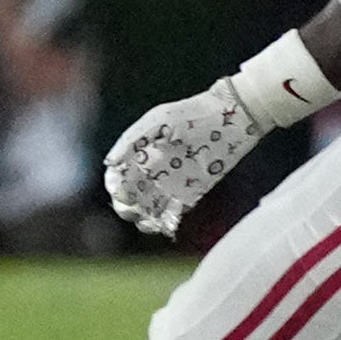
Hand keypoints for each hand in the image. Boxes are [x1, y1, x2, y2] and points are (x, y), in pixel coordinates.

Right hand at [101, 84, 266, 238]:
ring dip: (145, 218)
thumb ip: (132, 139)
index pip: (117, 176)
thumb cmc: (190, 115)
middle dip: (126, 207)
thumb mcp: (157, 121)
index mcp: (138, 154)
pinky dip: (167, 222)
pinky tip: (165, 225)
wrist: (230, 119)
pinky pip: (174, 213)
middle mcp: (152, 171)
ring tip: (149, 221)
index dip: (114, 186)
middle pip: (130, 197)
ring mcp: (171, 184)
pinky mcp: (192, 193)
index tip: (118, 192)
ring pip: (149, 209)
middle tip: (132, 210)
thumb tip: (110, 163)